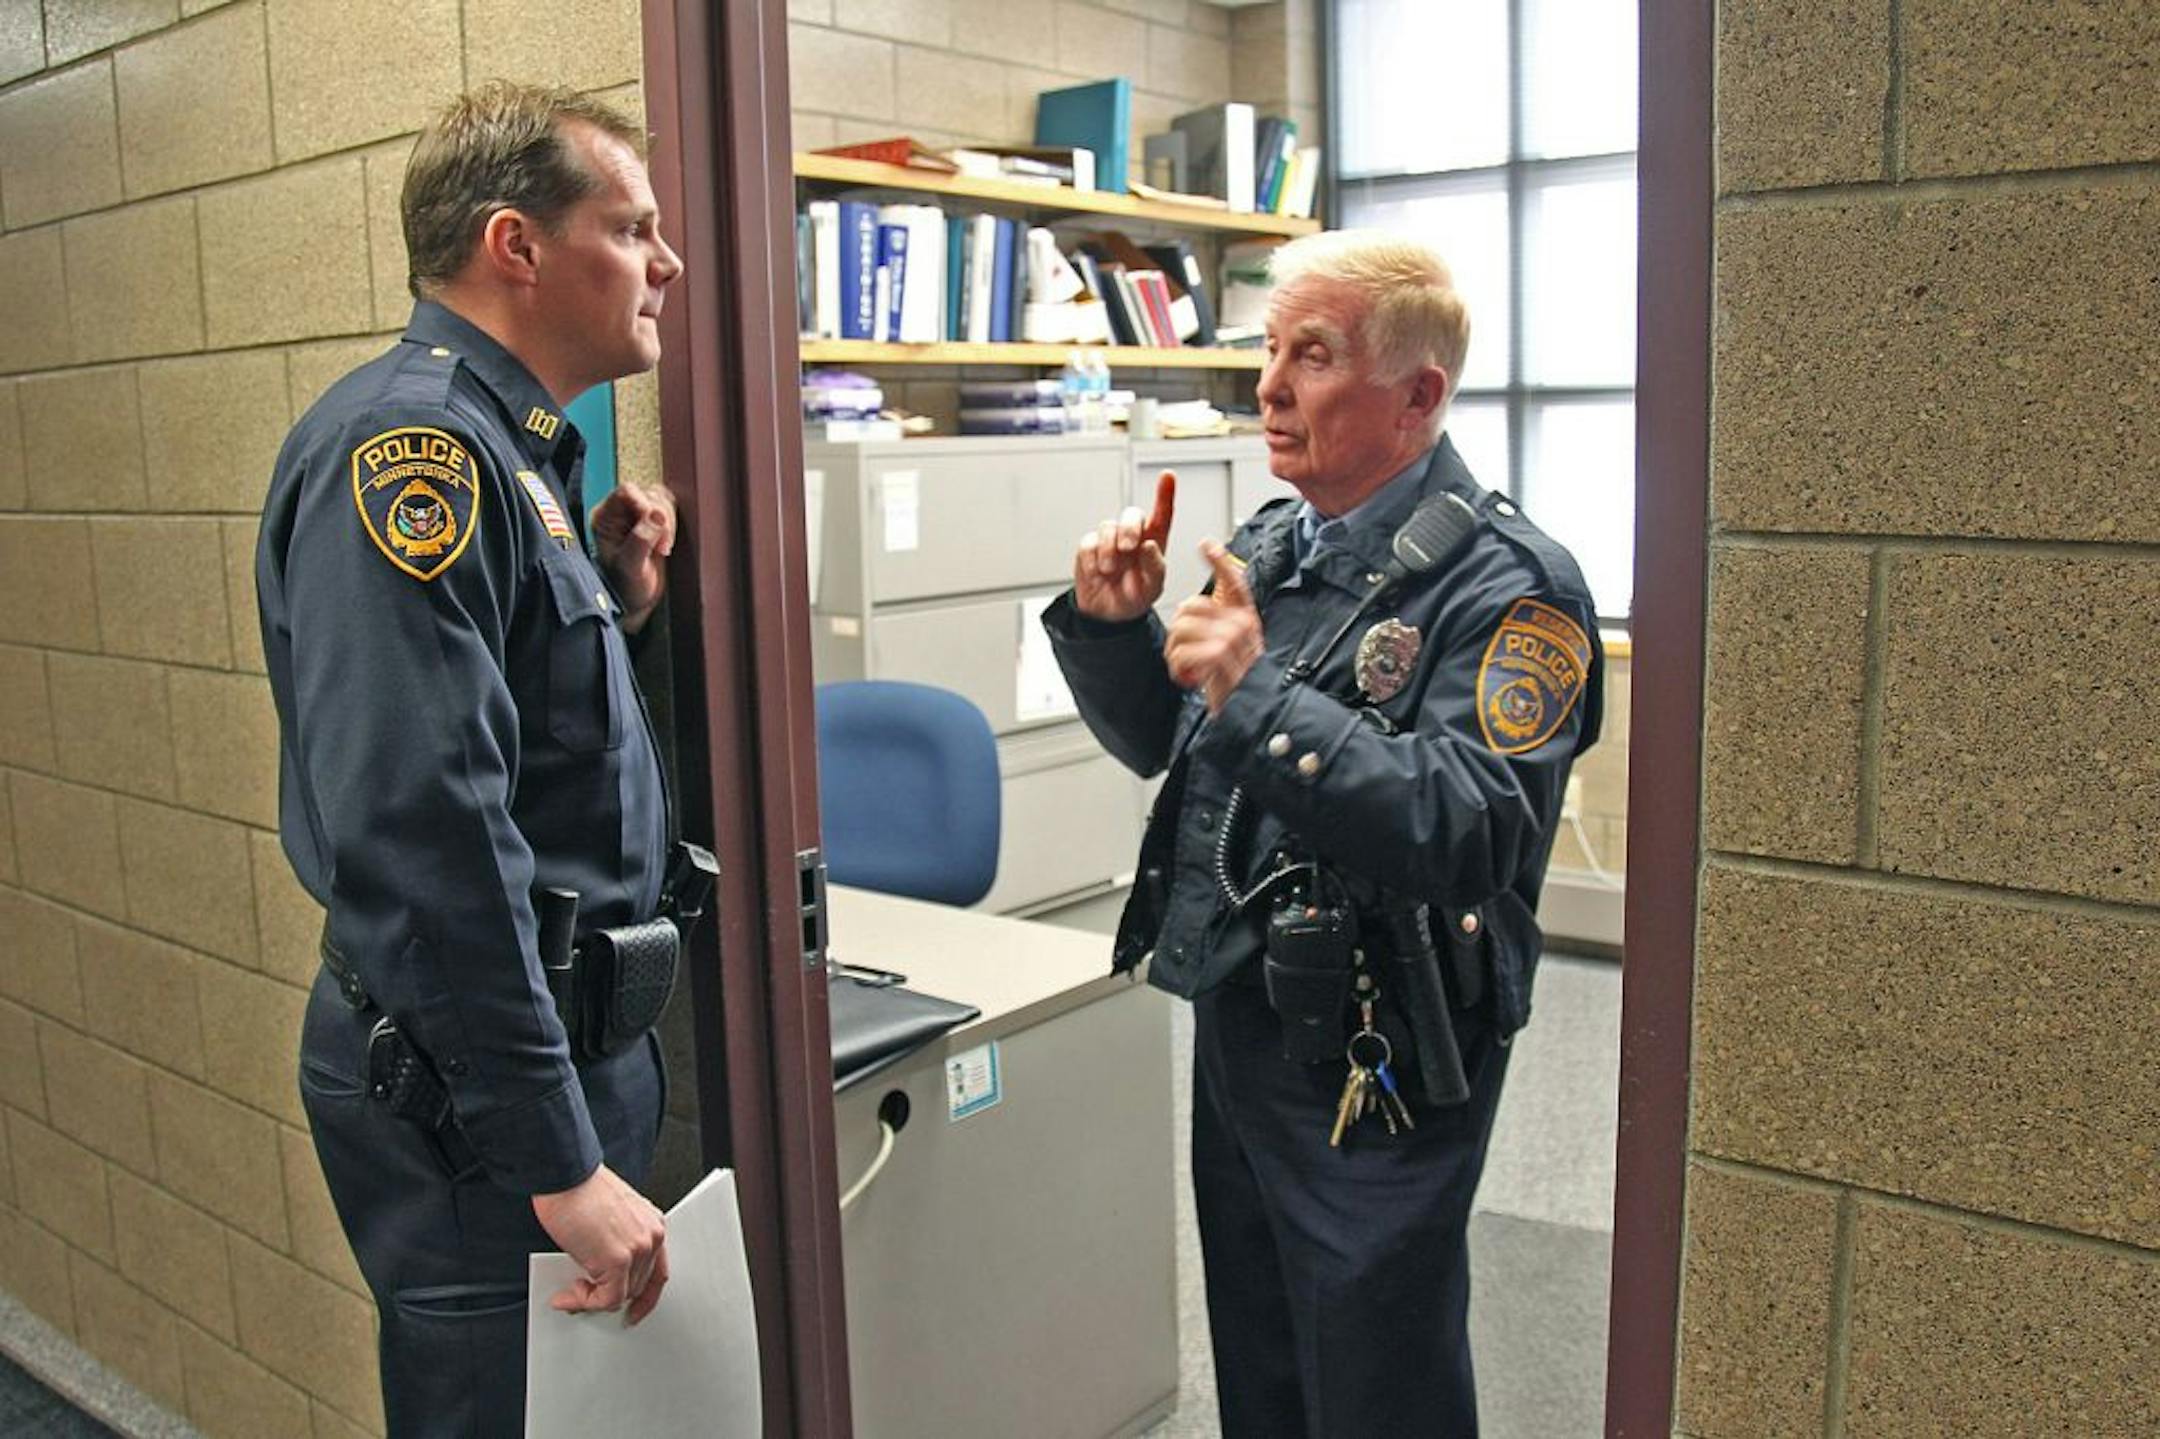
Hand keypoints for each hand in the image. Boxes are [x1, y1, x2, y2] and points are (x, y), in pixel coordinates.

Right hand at [531, 1163, 668, 1324]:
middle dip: (610, 1296)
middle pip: (637, 1287)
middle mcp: (652, 1236)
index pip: (658, 1271)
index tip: (635, 1310)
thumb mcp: (609, 1218)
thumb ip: (614, 1246)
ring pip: (621, 1295)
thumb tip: (598, 1278)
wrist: (566, 1176)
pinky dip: (583, 1302)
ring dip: (592, 1299)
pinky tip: (567, 1296)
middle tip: (584, 1297)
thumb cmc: (579, 1190)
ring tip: (571, 1291)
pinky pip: (605, 1299)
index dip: (645, 1296)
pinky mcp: (617, 1260)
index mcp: (652, 1224)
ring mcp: (637, 1249)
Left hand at [591, 484, 676, 633]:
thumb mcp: (631, 567)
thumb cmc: (626, 588)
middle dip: (662, 519)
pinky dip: (674, 523)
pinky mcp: (653, 520)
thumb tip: (657, 514)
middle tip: (663, 548)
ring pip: (661, 499)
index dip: (646, 505)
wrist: (635, 601)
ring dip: (670, 522)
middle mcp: (619, 512)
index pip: (627, 491)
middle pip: (648, 494)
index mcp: (605, 517)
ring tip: (664, 548)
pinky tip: (667, 544)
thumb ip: (640, 540)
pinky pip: (669, 508)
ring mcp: (636, 515)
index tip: (657, 527)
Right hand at [1072, 470, 1175, 622]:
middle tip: (1128, 548)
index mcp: (1154, 542)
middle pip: (1132, 514)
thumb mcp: (1153, 588)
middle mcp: (1132, 536)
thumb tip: (1148, 545)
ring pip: (1108, 526)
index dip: (1165, 494)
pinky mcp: (1089, 548)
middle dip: (1130, 527)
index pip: (1162, 514)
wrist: (1109, 616)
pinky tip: (1097, 572)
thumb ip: (1155, 567)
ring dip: (1109, 549)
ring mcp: (1110, 540)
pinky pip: (1088, 543)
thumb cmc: (1135, 596)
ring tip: (1111, 570)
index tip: (1168, 476)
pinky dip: (1092, 559)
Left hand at [1164, 540, 1263, 713]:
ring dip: (1174, 652)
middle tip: (1181, 653)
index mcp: (1246, 619)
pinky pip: (1181, 652)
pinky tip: (1187, 679)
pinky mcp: (1218, 657)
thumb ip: (1221, 627)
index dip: (1220, 562)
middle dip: (1176, 631)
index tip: (1207, 544)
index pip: (1235, 583)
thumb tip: (1190, 610)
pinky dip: (1177, 668)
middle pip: (1190, 606)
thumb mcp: (1236, 649)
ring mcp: (1231, 640)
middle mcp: (1241, 625)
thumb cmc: (1240, 682)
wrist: (1252, 710)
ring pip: (1181, 628)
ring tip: (1185, 668)